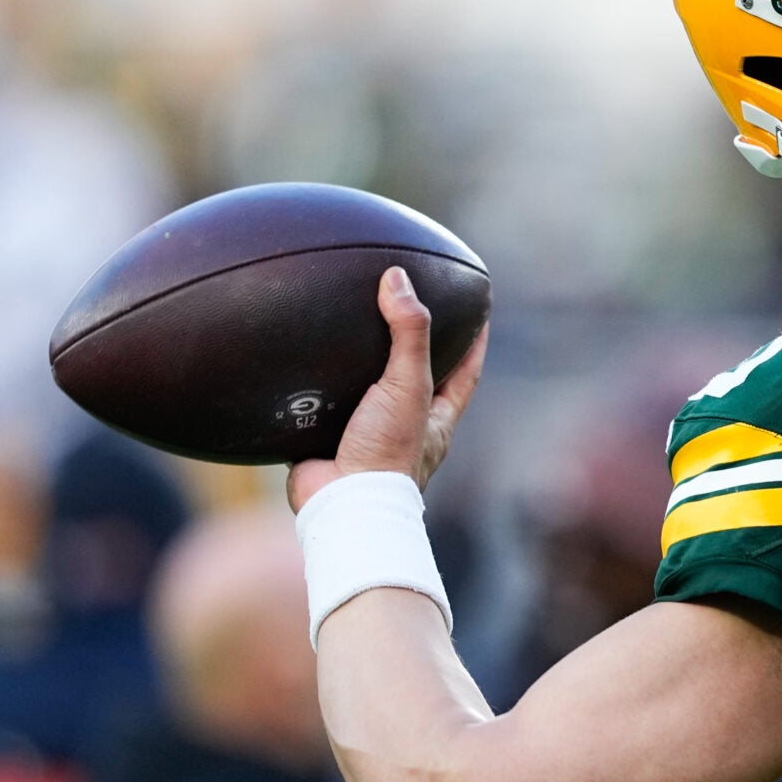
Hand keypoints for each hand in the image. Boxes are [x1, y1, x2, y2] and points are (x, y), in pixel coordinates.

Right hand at [287, 268, 488, 512]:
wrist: (341, 504)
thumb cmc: (387, 452)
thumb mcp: (407, 386)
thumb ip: (408, 333)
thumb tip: (398, 278)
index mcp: (436, 418)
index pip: (466, 371)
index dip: (475, 340)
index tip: (478, 309)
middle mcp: (408, 428)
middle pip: (419, 382)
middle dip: (416, 352)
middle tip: (409, 314)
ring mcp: (369, 437)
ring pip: (370, 395)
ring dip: (363, 370)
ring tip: (350, 331)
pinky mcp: (329, 443)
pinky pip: (325, 409)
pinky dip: (319, 389)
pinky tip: (303, 367)